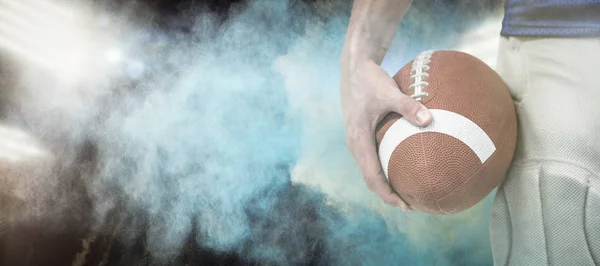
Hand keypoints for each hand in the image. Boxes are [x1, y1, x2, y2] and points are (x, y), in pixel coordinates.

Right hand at [341, 58, 432, 210]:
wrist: (353, 68)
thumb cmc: (370, 79)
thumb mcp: (389, 91)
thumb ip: (409, 106)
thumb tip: (430, 120)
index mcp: (358, 139)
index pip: (372, 176)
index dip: (387, 194)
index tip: (405, 205)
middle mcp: (354, 144)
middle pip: (369, 179)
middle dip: (388, 194)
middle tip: (410, 205)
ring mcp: (356, 140)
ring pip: (369, 170)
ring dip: (385, 183)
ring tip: (406, 190)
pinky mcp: (360, 134)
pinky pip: (371, 159)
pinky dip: (384, 168)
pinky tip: (401, 165)